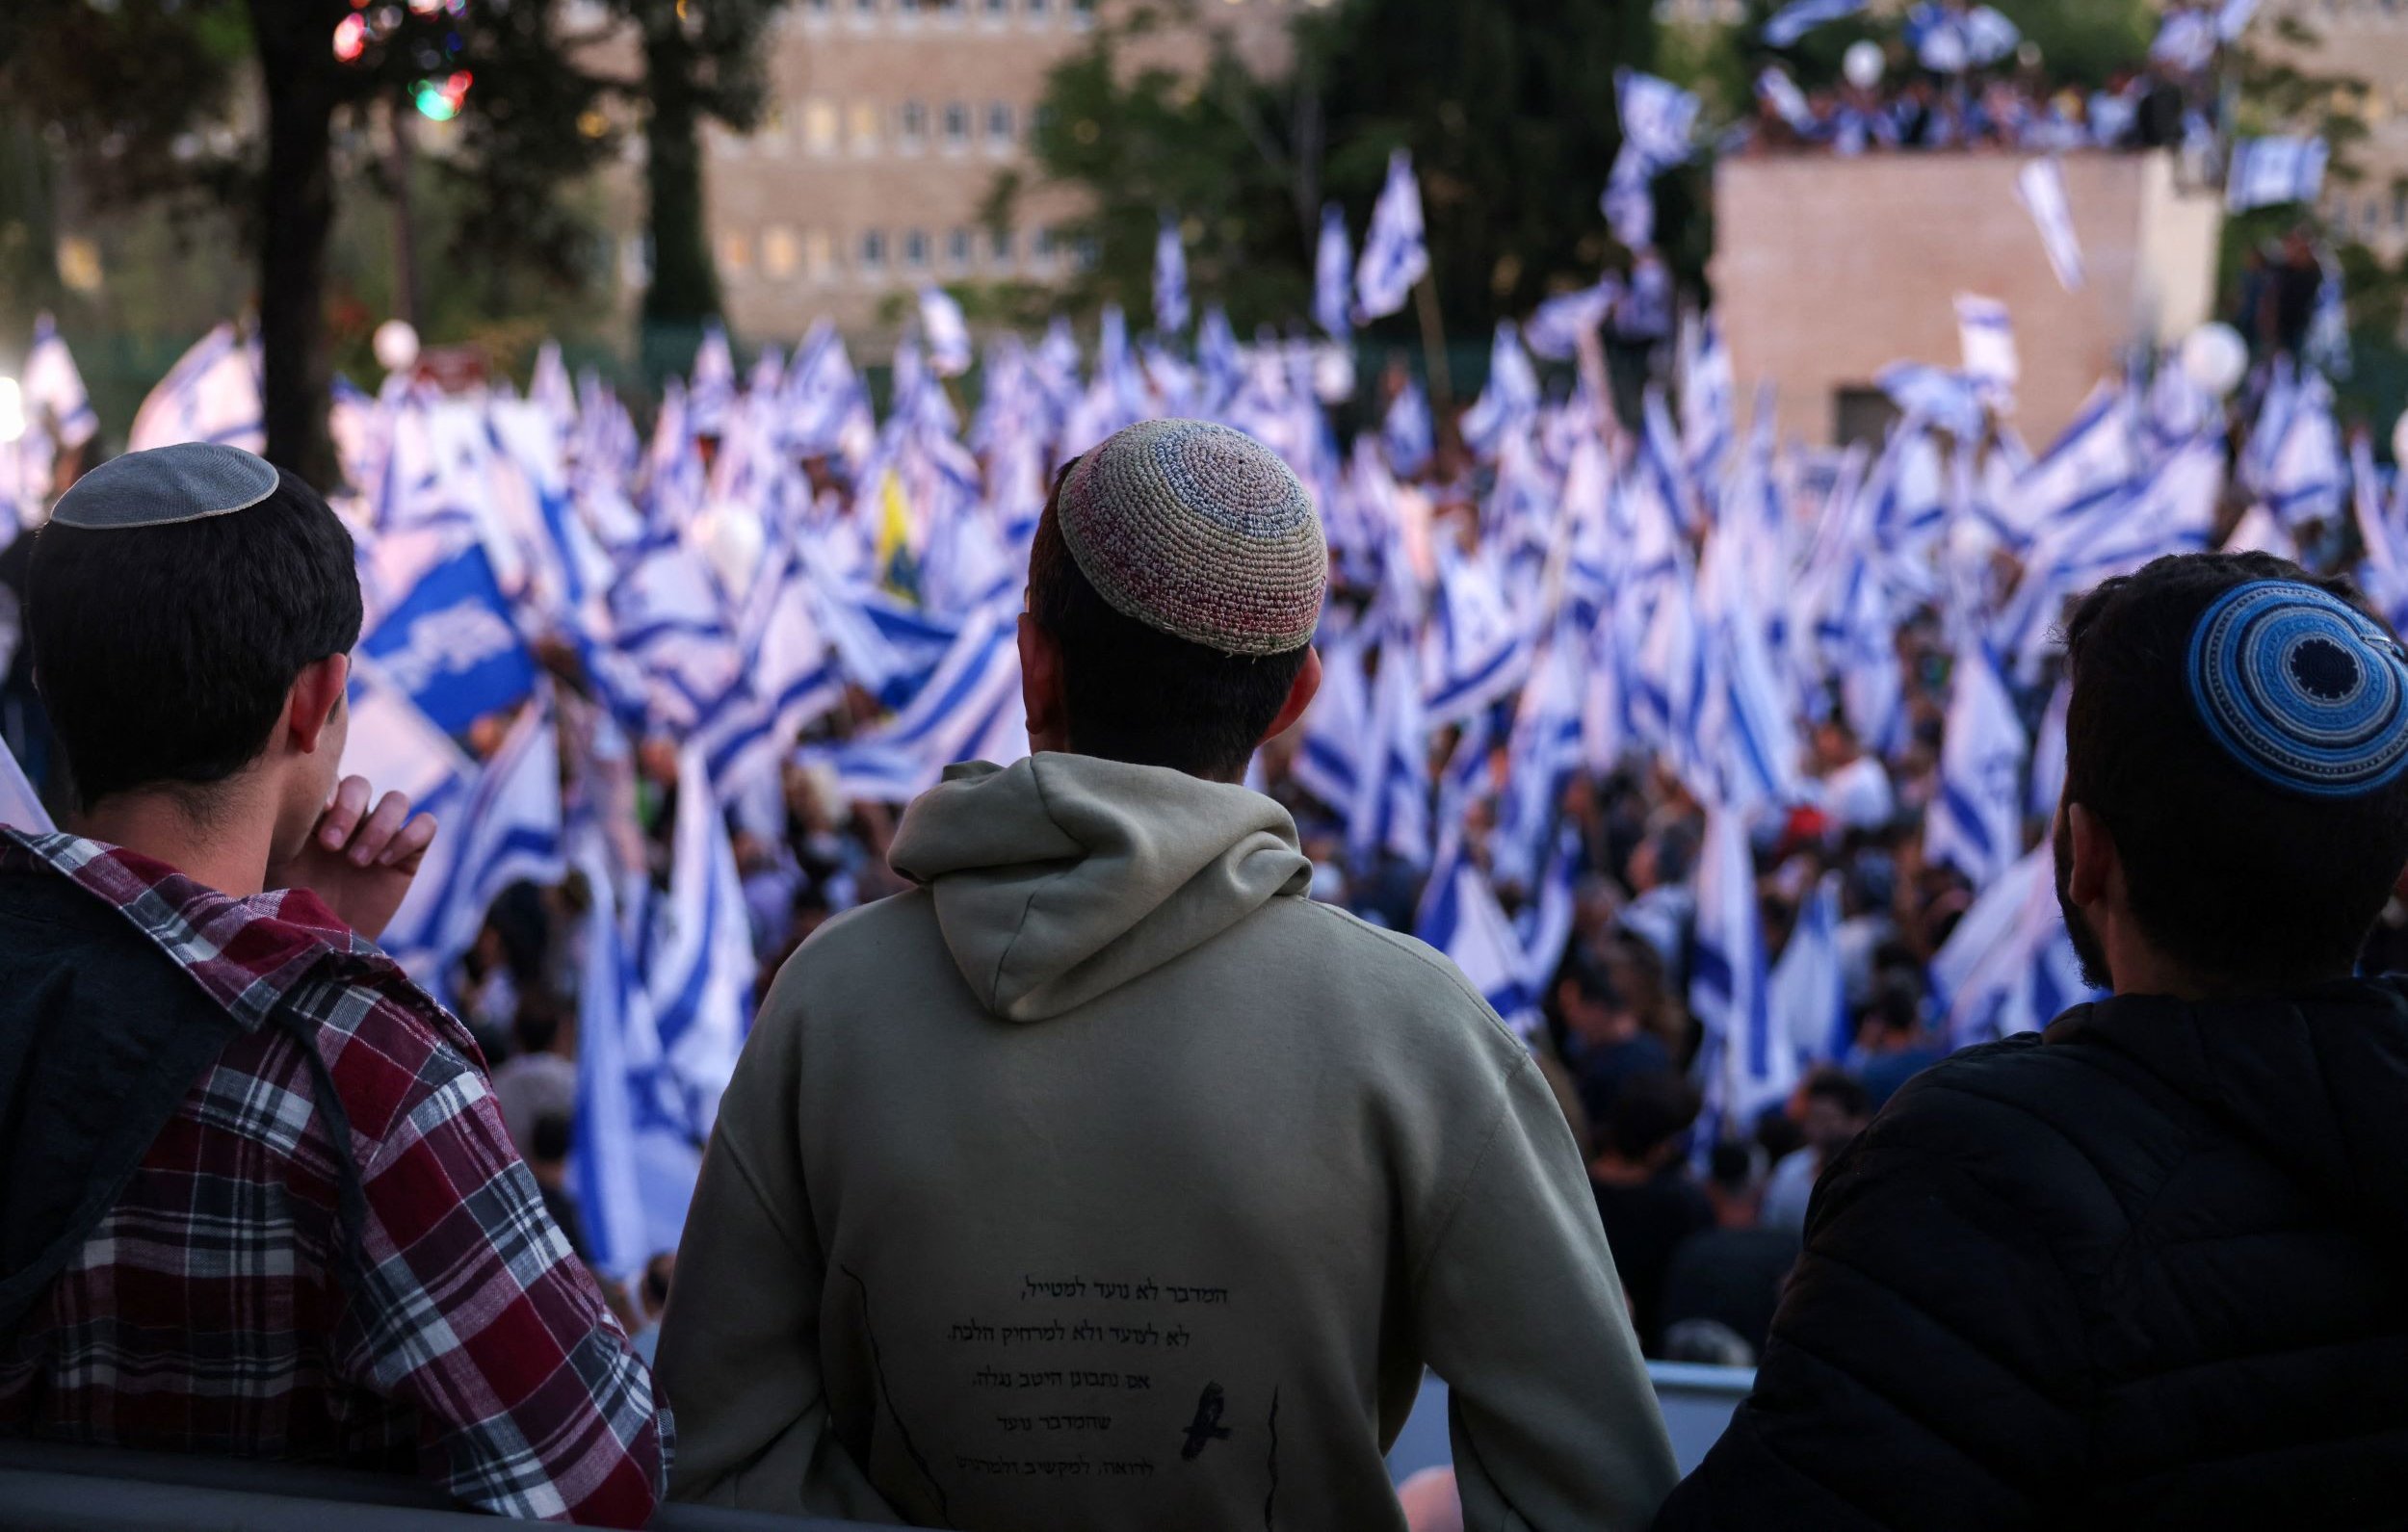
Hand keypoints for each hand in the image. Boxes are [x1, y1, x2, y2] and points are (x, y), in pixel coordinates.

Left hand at [268, 776, 438, 940]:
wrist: (322, 951)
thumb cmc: (289, 912)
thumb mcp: (272, 871)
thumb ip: (274, 836)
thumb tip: (263, 807)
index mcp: (315, 817)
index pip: (329, 779)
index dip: (327, 790)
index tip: (314, 817)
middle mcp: (351, 821)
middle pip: (362, 784)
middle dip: (350, 810)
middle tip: (331, 847)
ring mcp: (383, 837)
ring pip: (398, 800)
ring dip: (380, 825)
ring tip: (359, 861)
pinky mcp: (409, 857)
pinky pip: (426, 825)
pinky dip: (409, 836)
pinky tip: (386, 863)